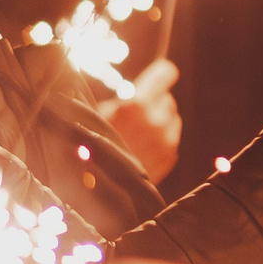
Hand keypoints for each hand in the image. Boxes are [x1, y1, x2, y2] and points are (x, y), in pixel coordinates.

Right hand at [105, 57, 180, 182]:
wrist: (96, 190)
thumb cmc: (91, 149)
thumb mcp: (98, 116)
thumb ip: (122, 101)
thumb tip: (133, 91)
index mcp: (136, 105)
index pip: (164, 74)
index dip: (162, 74)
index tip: (162, 73)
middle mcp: (156, 120)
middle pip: (167, 98)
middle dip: (154, 103)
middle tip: (136, 114)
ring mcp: (166, 140)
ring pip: (172, 118)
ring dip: (159, 121)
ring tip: (138, 133)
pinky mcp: (170, 156)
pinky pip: (172, 138)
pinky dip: (162, 138)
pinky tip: (143, 146)